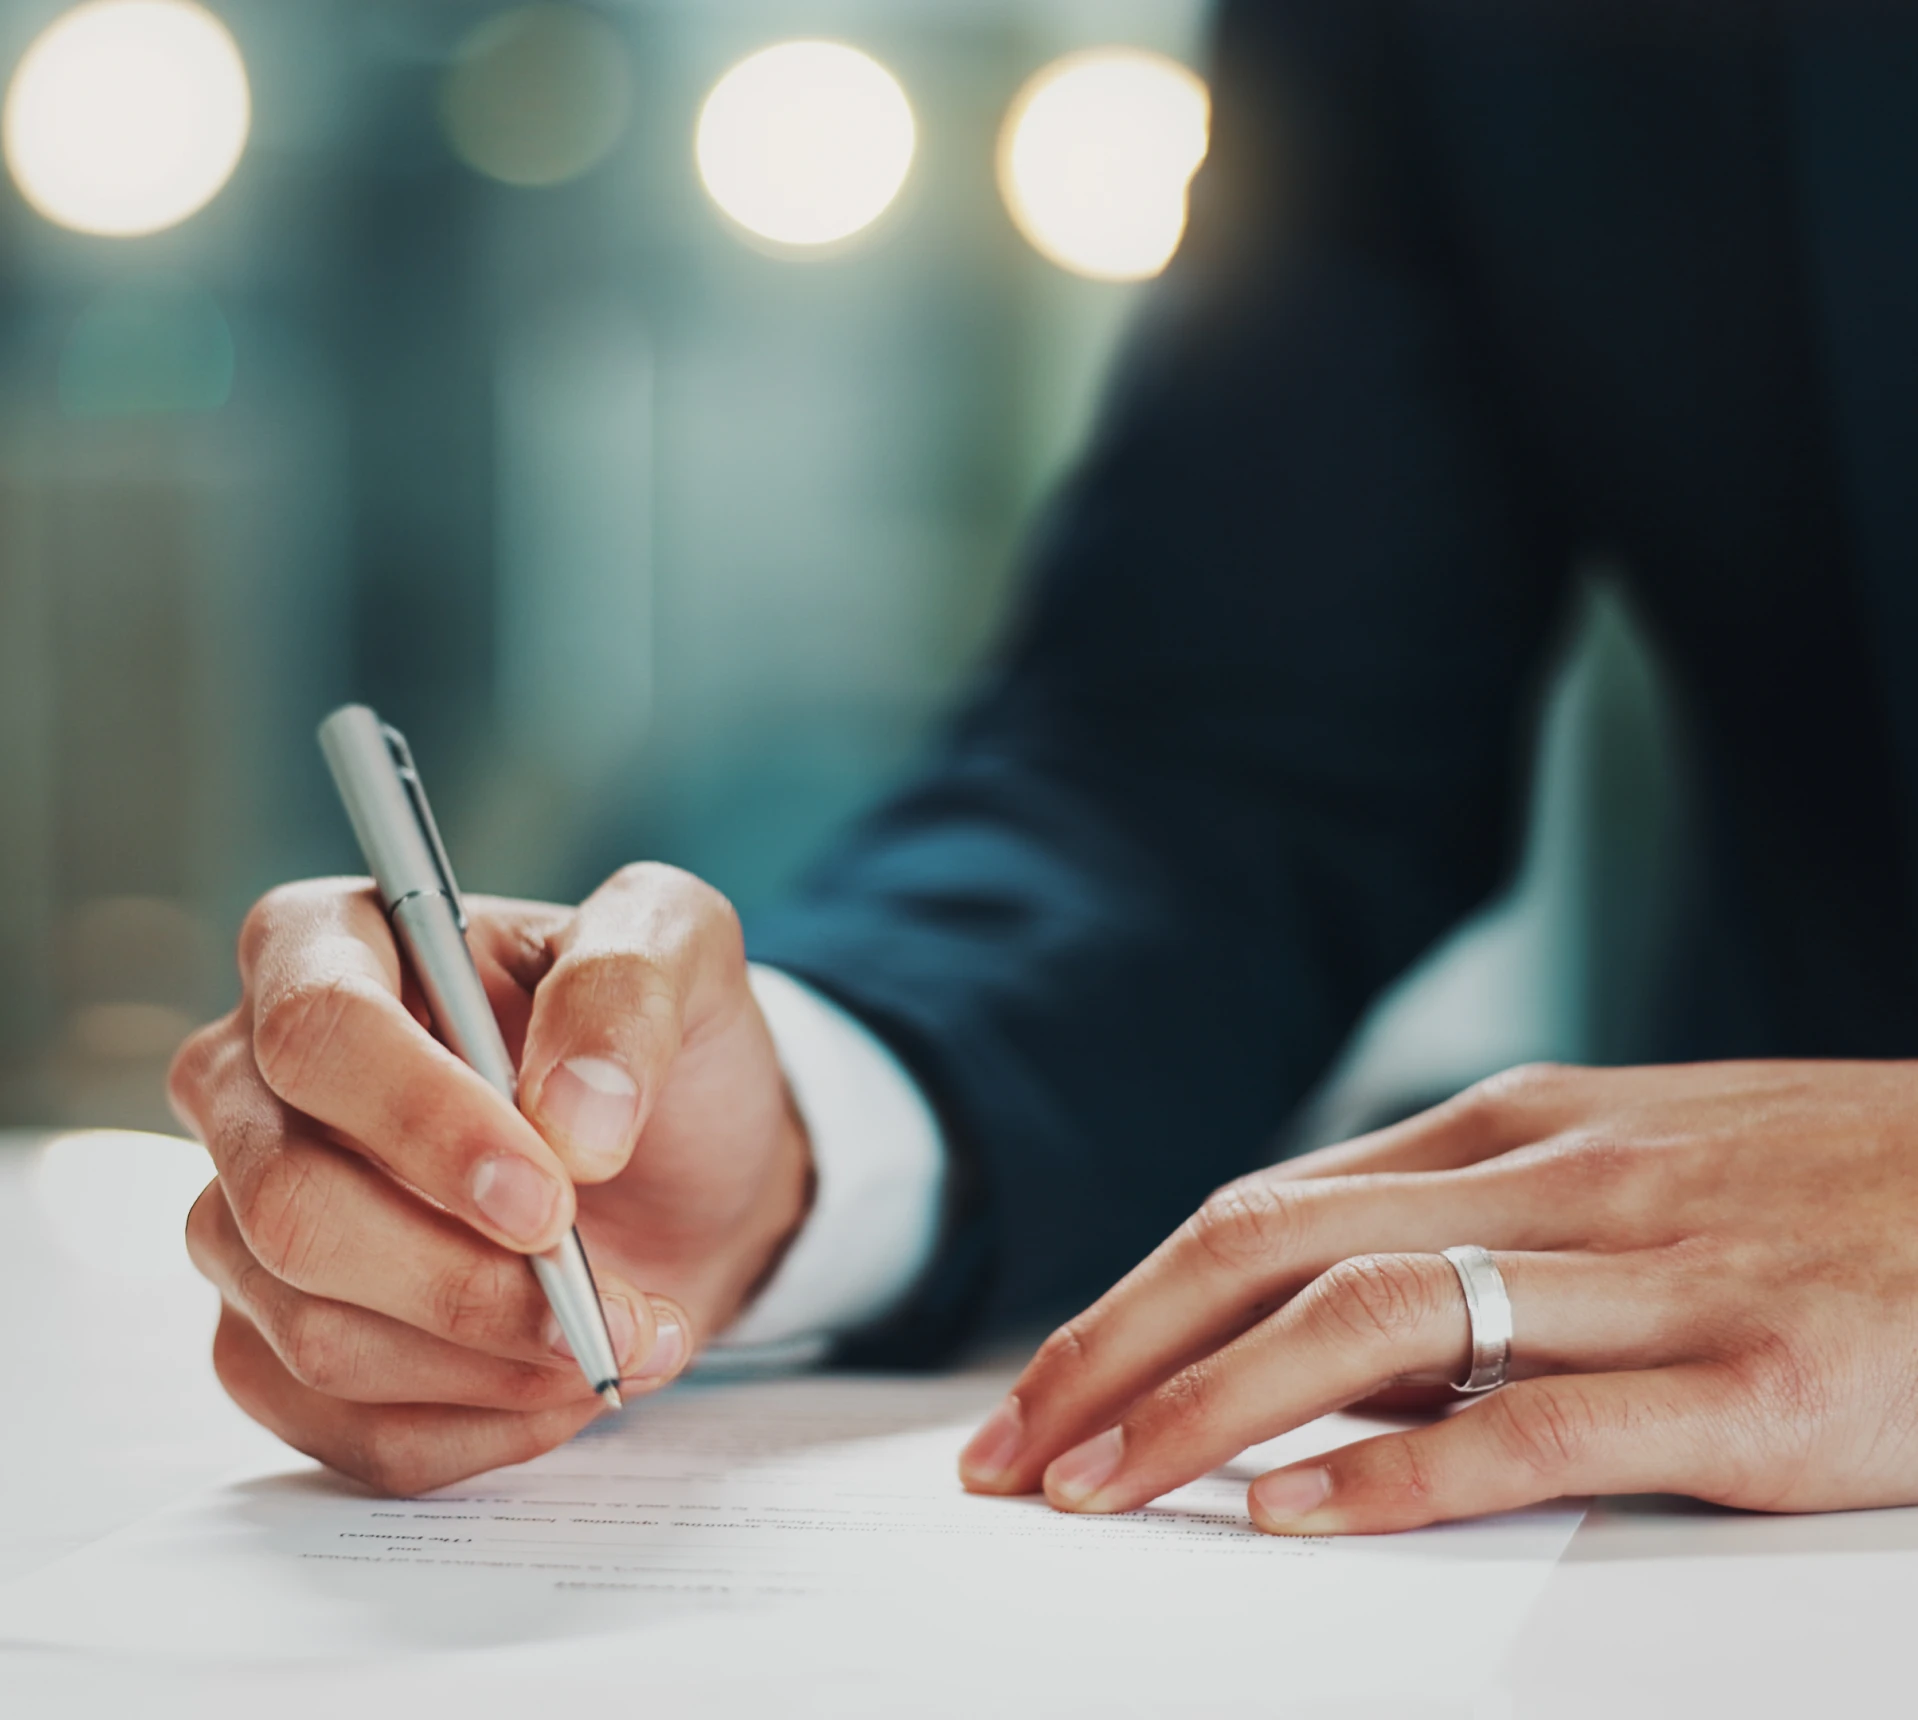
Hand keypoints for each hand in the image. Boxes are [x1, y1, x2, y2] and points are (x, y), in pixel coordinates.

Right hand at [168, 864, 811, 1493]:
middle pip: (291, 1208)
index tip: (550, 1201)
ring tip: (625, 1333)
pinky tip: (563, 1385)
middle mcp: (252, 1082)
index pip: (318, 1034)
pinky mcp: (268, 1340)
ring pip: (314, 1334)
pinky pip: (337, 1428)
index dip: (424, 1127)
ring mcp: (244, 1220)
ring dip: (494, 1362)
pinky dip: (476, 1429)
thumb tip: (574, 1114)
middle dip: (465, 1280)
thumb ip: (628, 988)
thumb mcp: (680, 949)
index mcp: (325, 946)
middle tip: (607, 1300)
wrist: (679, 1164)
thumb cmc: (651, 1041)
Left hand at [958, 1061, 1917, 1532]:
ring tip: (1099, 1494)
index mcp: (1517, 1130)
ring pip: (1371, 1319)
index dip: (1128, 1304)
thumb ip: (1483, 1232)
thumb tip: (1322, 1334)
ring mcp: (1656, 1276)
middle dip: (1117, 1352)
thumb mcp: (1635, 1172)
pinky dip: (1400, 1472)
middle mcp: (1558, 1181)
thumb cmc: (1836, 1191)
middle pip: (1270, 1249)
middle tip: (1010, 1459)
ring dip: (1208, 1409)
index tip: (1037, 1395)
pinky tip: (1297, 1523)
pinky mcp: (1756, 1384)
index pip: (1262, 1212)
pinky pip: (1539, 1420)